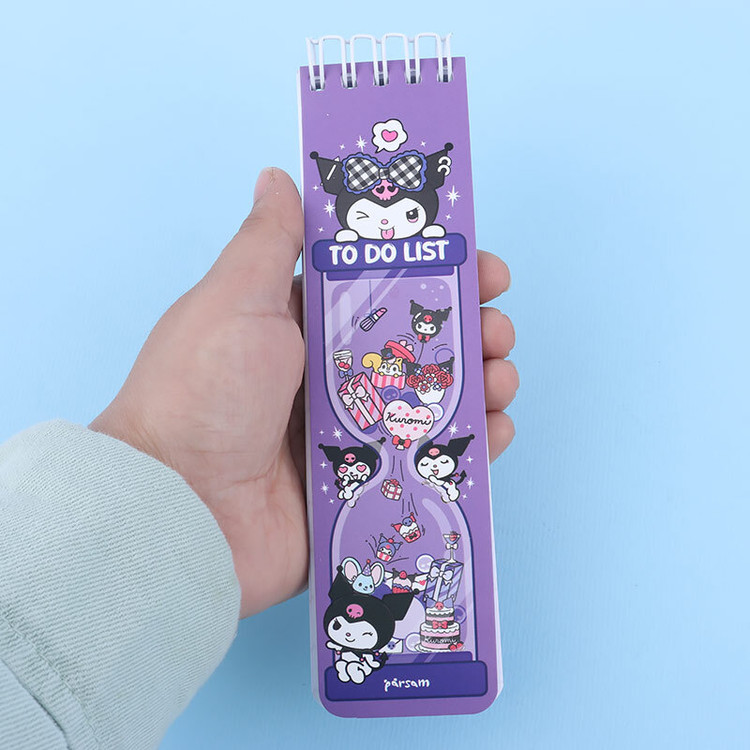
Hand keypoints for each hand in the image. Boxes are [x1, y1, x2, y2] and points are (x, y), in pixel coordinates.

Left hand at [90, 168, 517, 617]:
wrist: (178, 508)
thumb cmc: (202, 391)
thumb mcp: (235, 299)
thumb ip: (269, 240)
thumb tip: (277, 178)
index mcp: (298, 327)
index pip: (383, 290)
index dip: (434, 274)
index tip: (479, 266)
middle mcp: (326, 377)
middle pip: (414, 346)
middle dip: (466, 331)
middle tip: (496, 328)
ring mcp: (346, 434)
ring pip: (429, 401)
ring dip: (476, 383)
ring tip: (500, 376)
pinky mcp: (361, 487)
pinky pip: (427, 461)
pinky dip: (467, 447)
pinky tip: (494, 429)